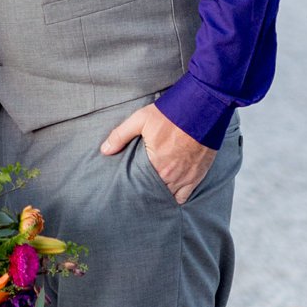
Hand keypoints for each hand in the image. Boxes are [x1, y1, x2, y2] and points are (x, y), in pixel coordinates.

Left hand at [98, 102, 213, 203]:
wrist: (202, 109)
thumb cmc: (171, 114)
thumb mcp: (140, 119)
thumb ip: (120, 135)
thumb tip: (104, 150)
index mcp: (156, 163)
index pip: (139, 184)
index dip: (134, 185)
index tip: (128, 185)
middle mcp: (171, 175)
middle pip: (154, 192)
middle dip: (146, 191)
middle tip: (139, 188)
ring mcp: (185, 177)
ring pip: (168, 196)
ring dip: (160, 194)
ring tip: (152, 191)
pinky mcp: (197, 176)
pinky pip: (184, 196)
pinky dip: (176, 196)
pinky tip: (169, 193)